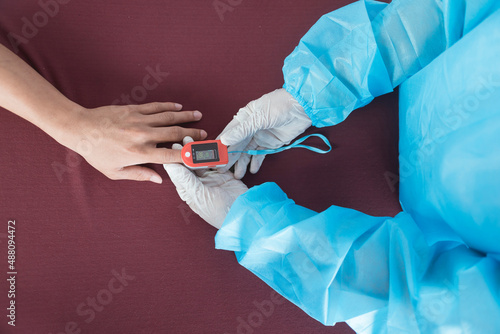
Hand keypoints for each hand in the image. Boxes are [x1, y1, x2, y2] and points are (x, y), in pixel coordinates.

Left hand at [60, 102, 206, 183]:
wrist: (80, 128)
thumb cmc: (96, 153)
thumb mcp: (115, 172)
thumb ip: (139, 175)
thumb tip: (158, 180)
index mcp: (139, 154)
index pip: (170, 156)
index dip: (187, 156)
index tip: (198, 156)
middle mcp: (142, 136)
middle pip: (175, 135)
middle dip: (192, 135)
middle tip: (205, 135)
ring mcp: (139, 120)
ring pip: (169, 118)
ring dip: (186, 117)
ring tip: (198, 116)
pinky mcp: (134, 109)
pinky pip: (156, 107)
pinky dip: (169, 107)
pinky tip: (179, 107)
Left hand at [164, 137, 247, 228]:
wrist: (244, 213)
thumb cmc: (218, 211)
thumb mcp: (200, 195)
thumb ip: (185, 179)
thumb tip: (169, 165)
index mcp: (188, 191)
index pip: (179, 173)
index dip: (176, 159)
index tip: (174, 146)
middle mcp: (198, 184)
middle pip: (190, 165)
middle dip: (187, 152)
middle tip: (185, 139)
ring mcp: (211, 179)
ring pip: (202, 162)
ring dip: (199, 152)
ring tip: (195, 140)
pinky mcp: (224, 175)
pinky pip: (217, 162)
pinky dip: (214, 155)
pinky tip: (211, 147)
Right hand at [218, 88, 310, 178]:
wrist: (302, 108)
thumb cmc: (279, 105)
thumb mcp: (259, 117)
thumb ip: (242, 130)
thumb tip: (225, 140)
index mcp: (244, 118)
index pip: (229, 134)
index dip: (221, 146)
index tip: (214, 157)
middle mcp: (250, 128)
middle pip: (237, 145)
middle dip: (230, 158)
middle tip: (222, 170)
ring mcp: (260, 136)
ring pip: (247, 152)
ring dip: (242, 163)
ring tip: (238, 175)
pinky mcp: (270, 143)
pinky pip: (260, 155)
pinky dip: (256, 162)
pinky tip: (252, 170)